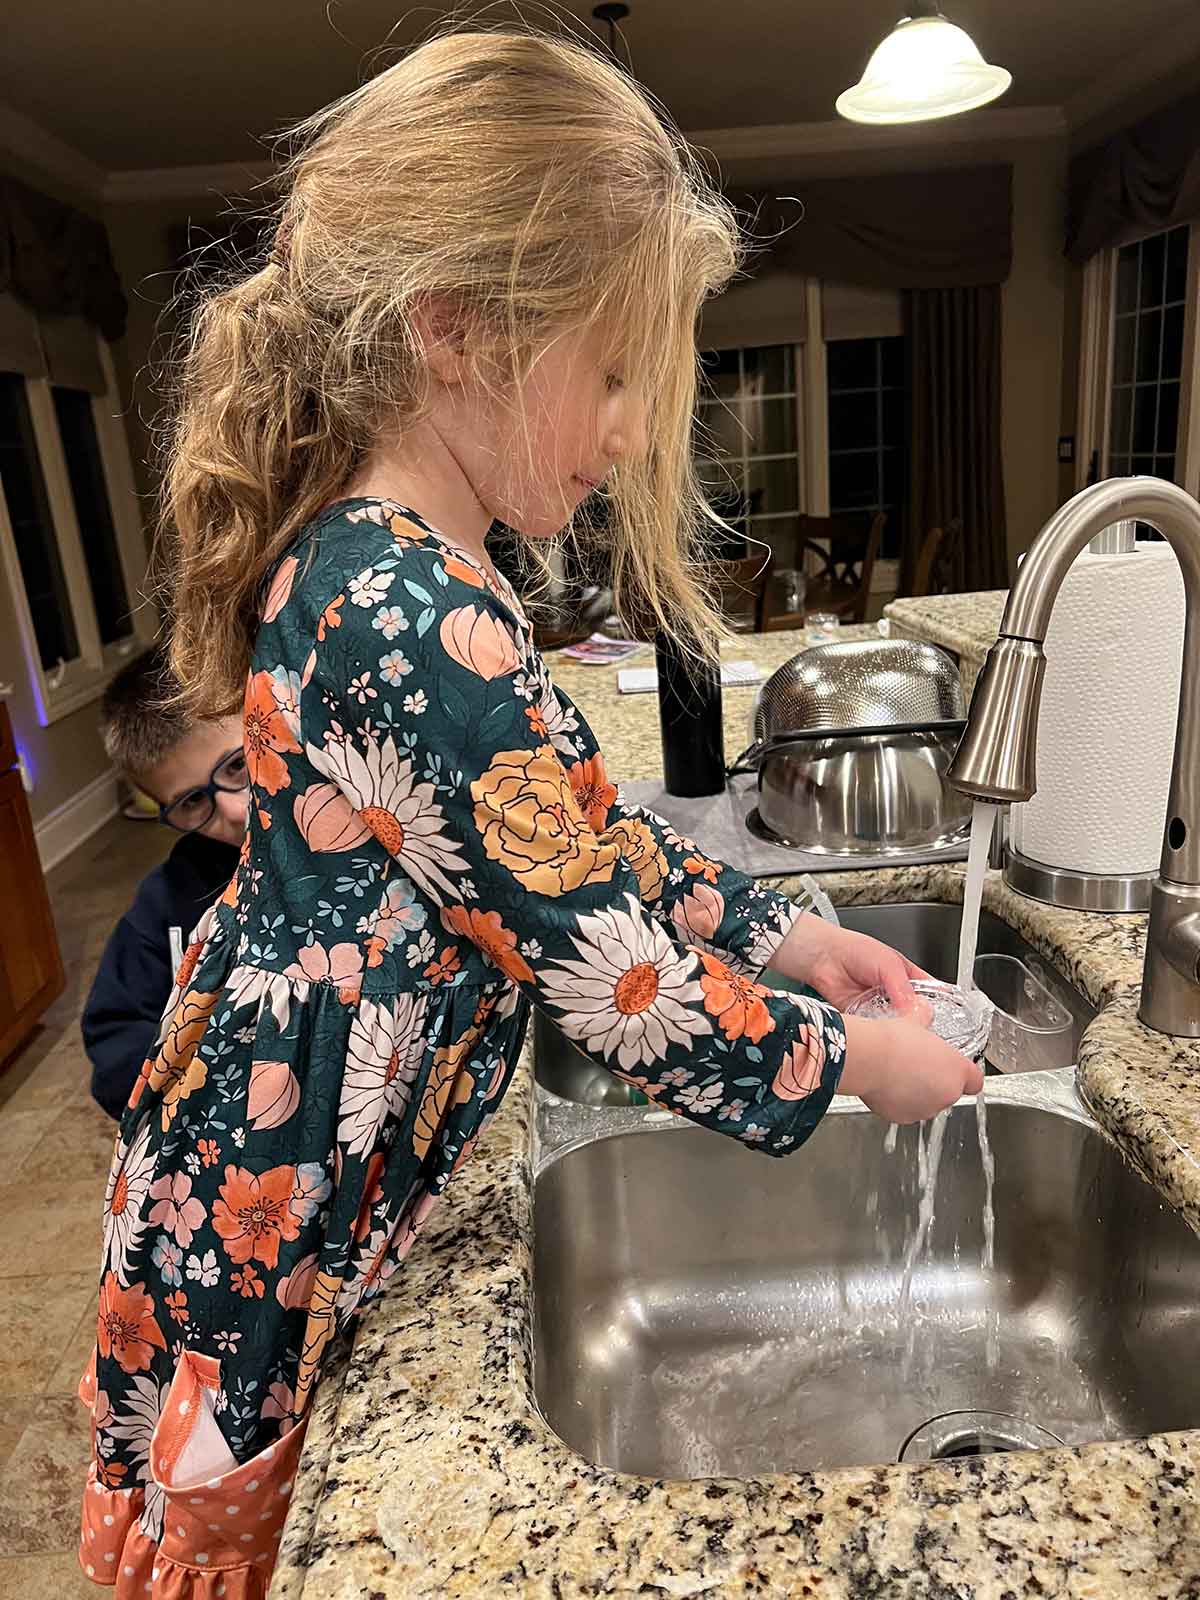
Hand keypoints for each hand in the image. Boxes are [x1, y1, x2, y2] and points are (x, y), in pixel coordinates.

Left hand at [769, 913, 930, 1019]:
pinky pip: (876, 1030)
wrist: (824, 957)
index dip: (937, 1005)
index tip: (940, 1017)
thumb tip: (914, 1007)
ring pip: (896, 1025)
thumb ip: (901, 986)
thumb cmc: (855, 950)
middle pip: (914, 1014)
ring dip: (895, 1027)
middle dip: (916, 1021)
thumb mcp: (887, 963)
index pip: (931, 994)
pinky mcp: (865, 1018)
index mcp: (908, 978)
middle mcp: (896, 995)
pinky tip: (878, 1030)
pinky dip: (877, 1032)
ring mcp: (881, 1008)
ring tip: (896, 1028)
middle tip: (916, 1026)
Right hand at [839, 1015, 983, 1122]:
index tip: (953, 1068)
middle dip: (936, 1081)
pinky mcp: (903, 1117)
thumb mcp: (913, 1020)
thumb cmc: (892, 1040)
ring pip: (927, 1102)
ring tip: (898, 1073)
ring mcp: (925, 1109)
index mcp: (957, 1070)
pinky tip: (886, 1084)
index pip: (975, 1082)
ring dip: (918, 1092)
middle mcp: (947, 1095)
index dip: (964, 1075)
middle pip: (949, 1092)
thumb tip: (922, 1011)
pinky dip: (898, 1101)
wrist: (867, 1058)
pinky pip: (905, 1110)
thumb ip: (924, 1019)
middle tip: (917, 1064)